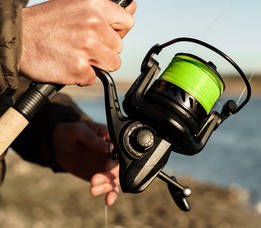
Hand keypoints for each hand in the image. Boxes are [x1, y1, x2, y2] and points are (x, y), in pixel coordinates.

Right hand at [20, 0, 136, 85]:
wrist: (17, 39)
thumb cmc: (46, 23)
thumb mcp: (76, 6)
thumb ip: (106, 12)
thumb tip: (133, 7)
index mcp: (95, 5)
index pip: (127, 22)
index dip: (117, 32)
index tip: (104, 35)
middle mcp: (93, 25)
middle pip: (119, 48)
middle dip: (104, 50)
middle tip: (82, 45)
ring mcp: (87, 47)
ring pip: (112, 65)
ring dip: (97, 64)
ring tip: (76, 54)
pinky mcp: (80, 68)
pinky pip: (94, 78)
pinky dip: (83, 76)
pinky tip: (68, 64)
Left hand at [51, 120, 119, 204]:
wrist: (57, 144)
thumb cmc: (69, 132)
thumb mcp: (78, 131)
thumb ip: (93, 140)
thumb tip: (108, 148)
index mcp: (112, 140)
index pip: (121, 151)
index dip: (116, 160)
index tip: (108, 165)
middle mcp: (114, 155)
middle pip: (119, 168)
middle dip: (108, 176)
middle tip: (94, 180)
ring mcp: (108, 167)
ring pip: (115, 180)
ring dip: (106, 187)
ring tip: (92, 190)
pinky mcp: (102, 178)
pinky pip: (110, 188)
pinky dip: (110, 195)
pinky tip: (108, 202)